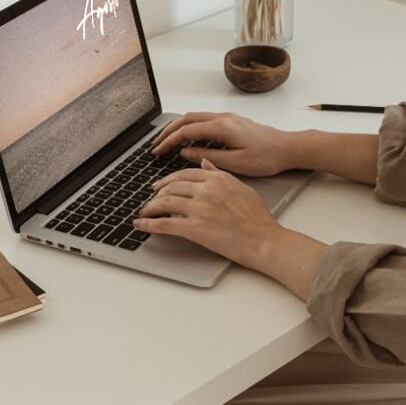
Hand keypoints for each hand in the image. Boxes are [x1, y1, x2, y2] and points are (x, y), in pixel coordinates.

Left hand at [133, 159, 281, 270]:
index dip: (169, 179)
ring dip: (150, 207)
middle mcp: (206, 190)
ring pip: (165, 202)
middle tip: (151, 198)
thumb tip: (204, 164)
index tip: (161, 184)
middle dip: (157, 192)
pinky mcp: (195, 228)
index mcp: (217, 178)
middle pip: (172, 186)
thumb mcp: (241, 188)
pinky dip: (149, 224)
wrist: (264, 240)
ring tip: (145, 212)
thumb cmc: (258, 218)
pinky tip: (141, 224)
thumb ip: (220, 174)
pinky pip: (165, 223)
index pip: (184, 173)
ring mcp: (199, 209)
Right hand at [152, 111, 292, 177]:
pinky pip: (204, 119)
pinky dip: (190, 126)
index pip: (187, 131)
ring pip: (195, 117)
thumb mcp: (235, 163)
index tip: (157, 151)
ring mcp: (228, 117)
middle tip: (155, 145)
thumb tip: (187, 152)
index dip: (169, 141)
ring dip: (178, 127)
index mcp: (222, 126)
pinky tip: (187, 138)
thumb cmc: (267, 157)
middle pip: (187, 119)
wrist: (288, 148)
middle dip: (168, 131)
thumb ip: (208, 157)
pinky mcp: (232, 121)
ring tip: (167, 141)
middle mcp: (223, 117)